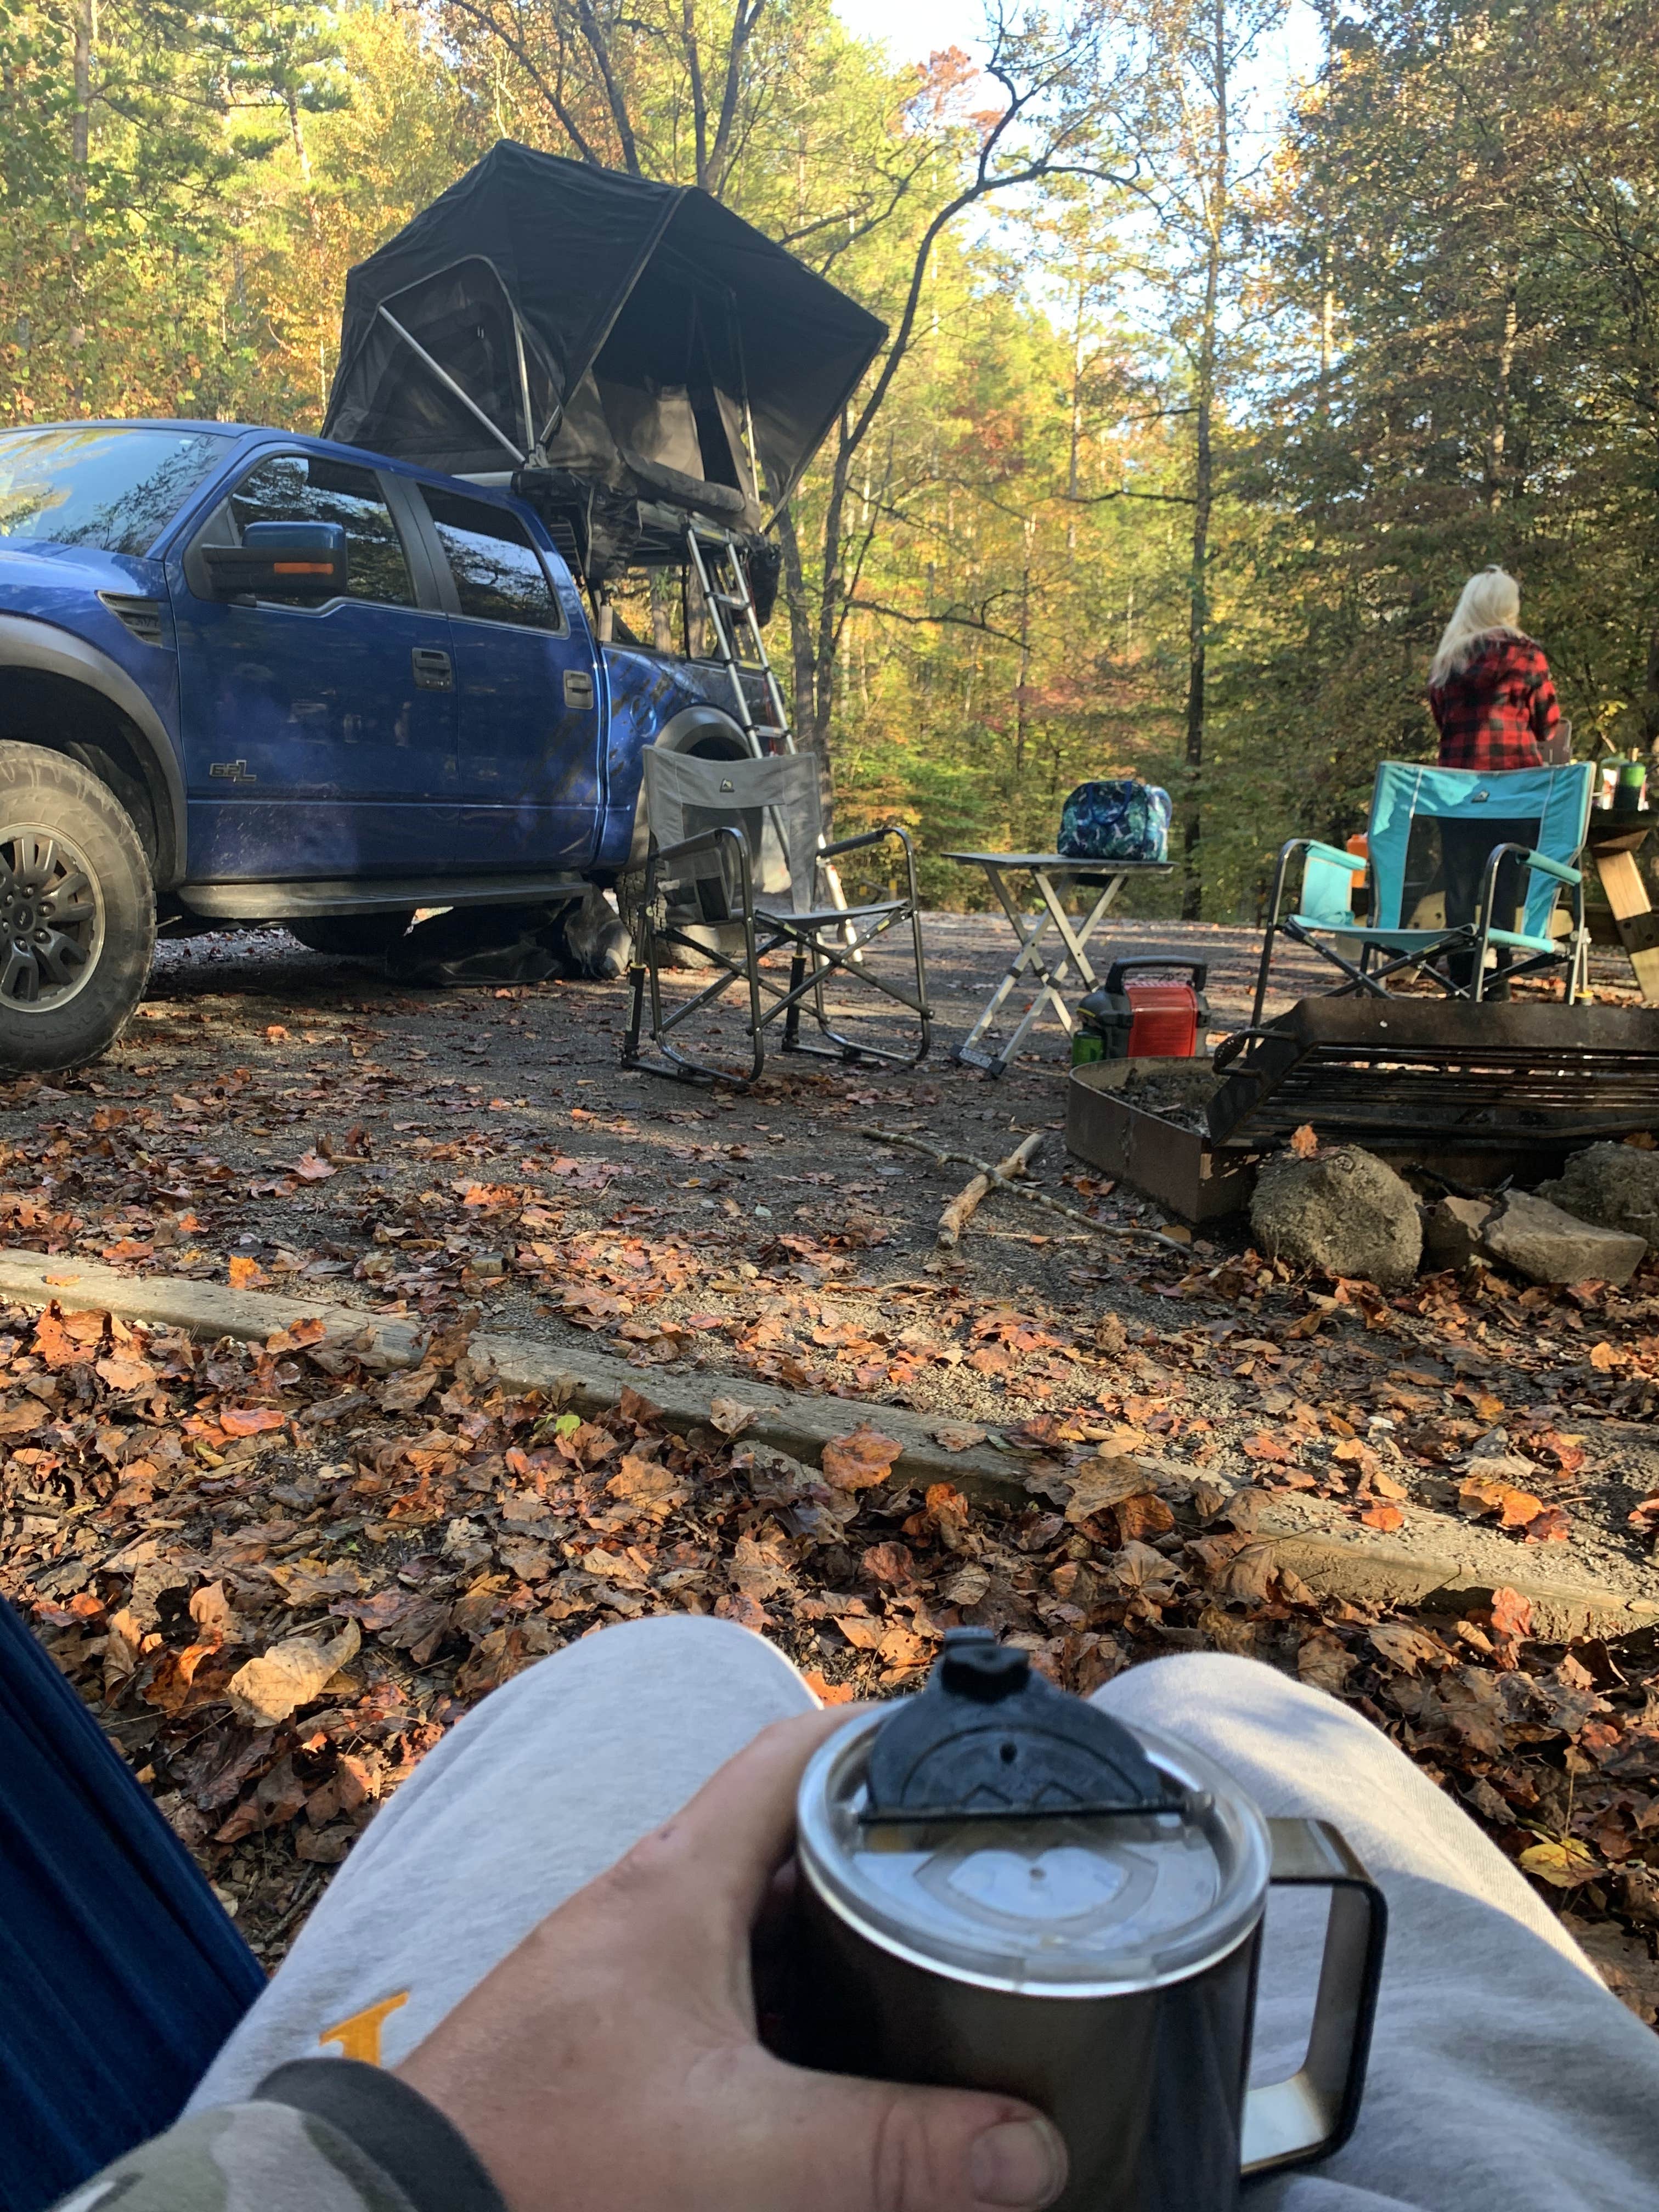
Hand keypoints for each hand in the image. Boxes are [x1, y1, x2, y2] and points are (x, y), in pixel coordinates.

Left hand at [396, 1707, 1067, 2211]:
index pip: (796, 1752)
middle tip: (975, 1889)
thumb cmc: (556, 2157)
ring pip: (754, 1921)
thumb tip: (1036, 2151)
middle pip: (788, 1838)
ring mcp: (620, 1969)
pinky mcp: (604, 2035)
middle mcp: (648, 1902)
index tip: (969, 1758)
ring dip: (833, 1939)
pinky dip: (784, 2005)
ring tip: (926, 1971)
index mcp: (680, 1879)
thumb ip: (894, 2152)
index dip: (886, 1736)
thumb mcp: (744, 2152)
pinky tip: (827, 2061)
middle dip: (880, 1859)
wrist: (404, 2210)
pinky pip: (718, 1988)